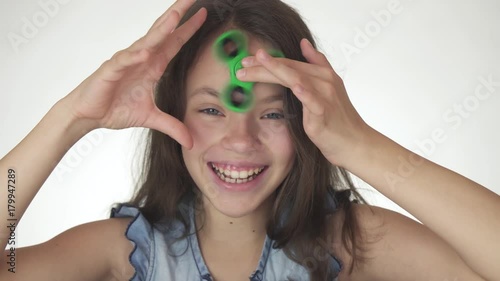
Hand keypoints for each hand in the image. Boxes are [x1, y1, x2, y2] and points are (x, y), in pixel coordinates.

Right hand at [64, 0, 206, 148]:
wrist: (89, 115)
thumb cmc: (115, 109)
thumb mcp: (151, 118)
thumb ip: (172, 126)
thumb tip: (191, 141)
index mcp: (153, 65)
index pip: (174, 43)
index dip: (189, 29)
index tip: (204, 14)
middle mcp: (142, 58)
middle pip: (164, 33)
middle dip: (179, 15)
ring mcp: (126, 62)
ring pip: (146, 41)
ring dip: (161, 28)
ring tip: (176, 15)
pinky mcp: (110, 70)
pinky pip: (124, 60)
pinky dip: (134, 55)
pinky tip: (145, 50)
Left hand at [235, 39, 370, 165]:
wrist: (355, 143)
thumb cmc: (338, 119)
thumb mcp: (329, 87)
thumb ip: (317, 63)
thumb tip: (304, 43)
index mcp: (323, 74)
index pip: (290, 63)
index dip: (268, 61)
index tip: (247, 61)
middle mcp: (325, 81)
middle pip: (289, 68)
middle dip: (263, 65)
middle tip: (242, 64)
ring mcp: (325, 96)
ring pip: (296, 78)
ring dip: (275, 70)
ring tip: (257, 64)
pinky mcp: (324, 114)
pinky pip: (312, 100)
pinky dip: (305, 92)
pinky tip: (294, 86)